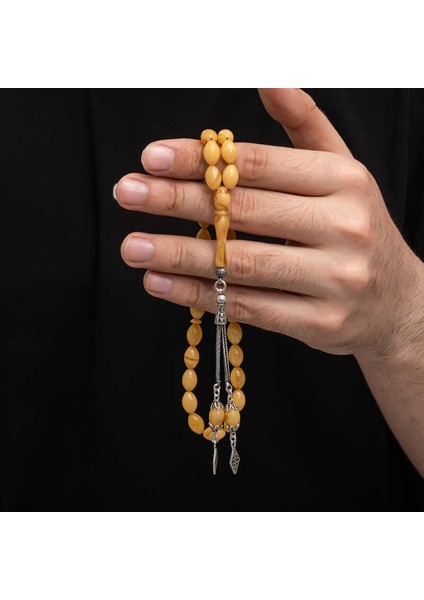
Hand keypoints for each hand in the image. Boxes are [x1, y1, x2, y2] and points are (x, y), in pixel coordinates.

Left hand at [116, 88, 423, 360]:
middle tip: (126, 193)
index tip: (150, 158)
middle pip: (245, 211)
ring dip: (178, 254)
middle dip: (177, 201)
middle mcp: (344, 227)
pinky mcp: (321, 323)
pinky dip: (198, 295)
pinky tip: (159, 283)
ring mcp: (335, 280)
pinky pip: (248, 307)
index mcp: (344, 180)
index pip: (259, 164)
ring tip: (131, 246)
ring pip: (241, 264)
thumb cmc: (355, 228)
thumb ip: (305, 127)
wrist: (398, 303)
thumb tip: (268, 78)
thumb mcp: (342, 172)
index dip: (201, 159)